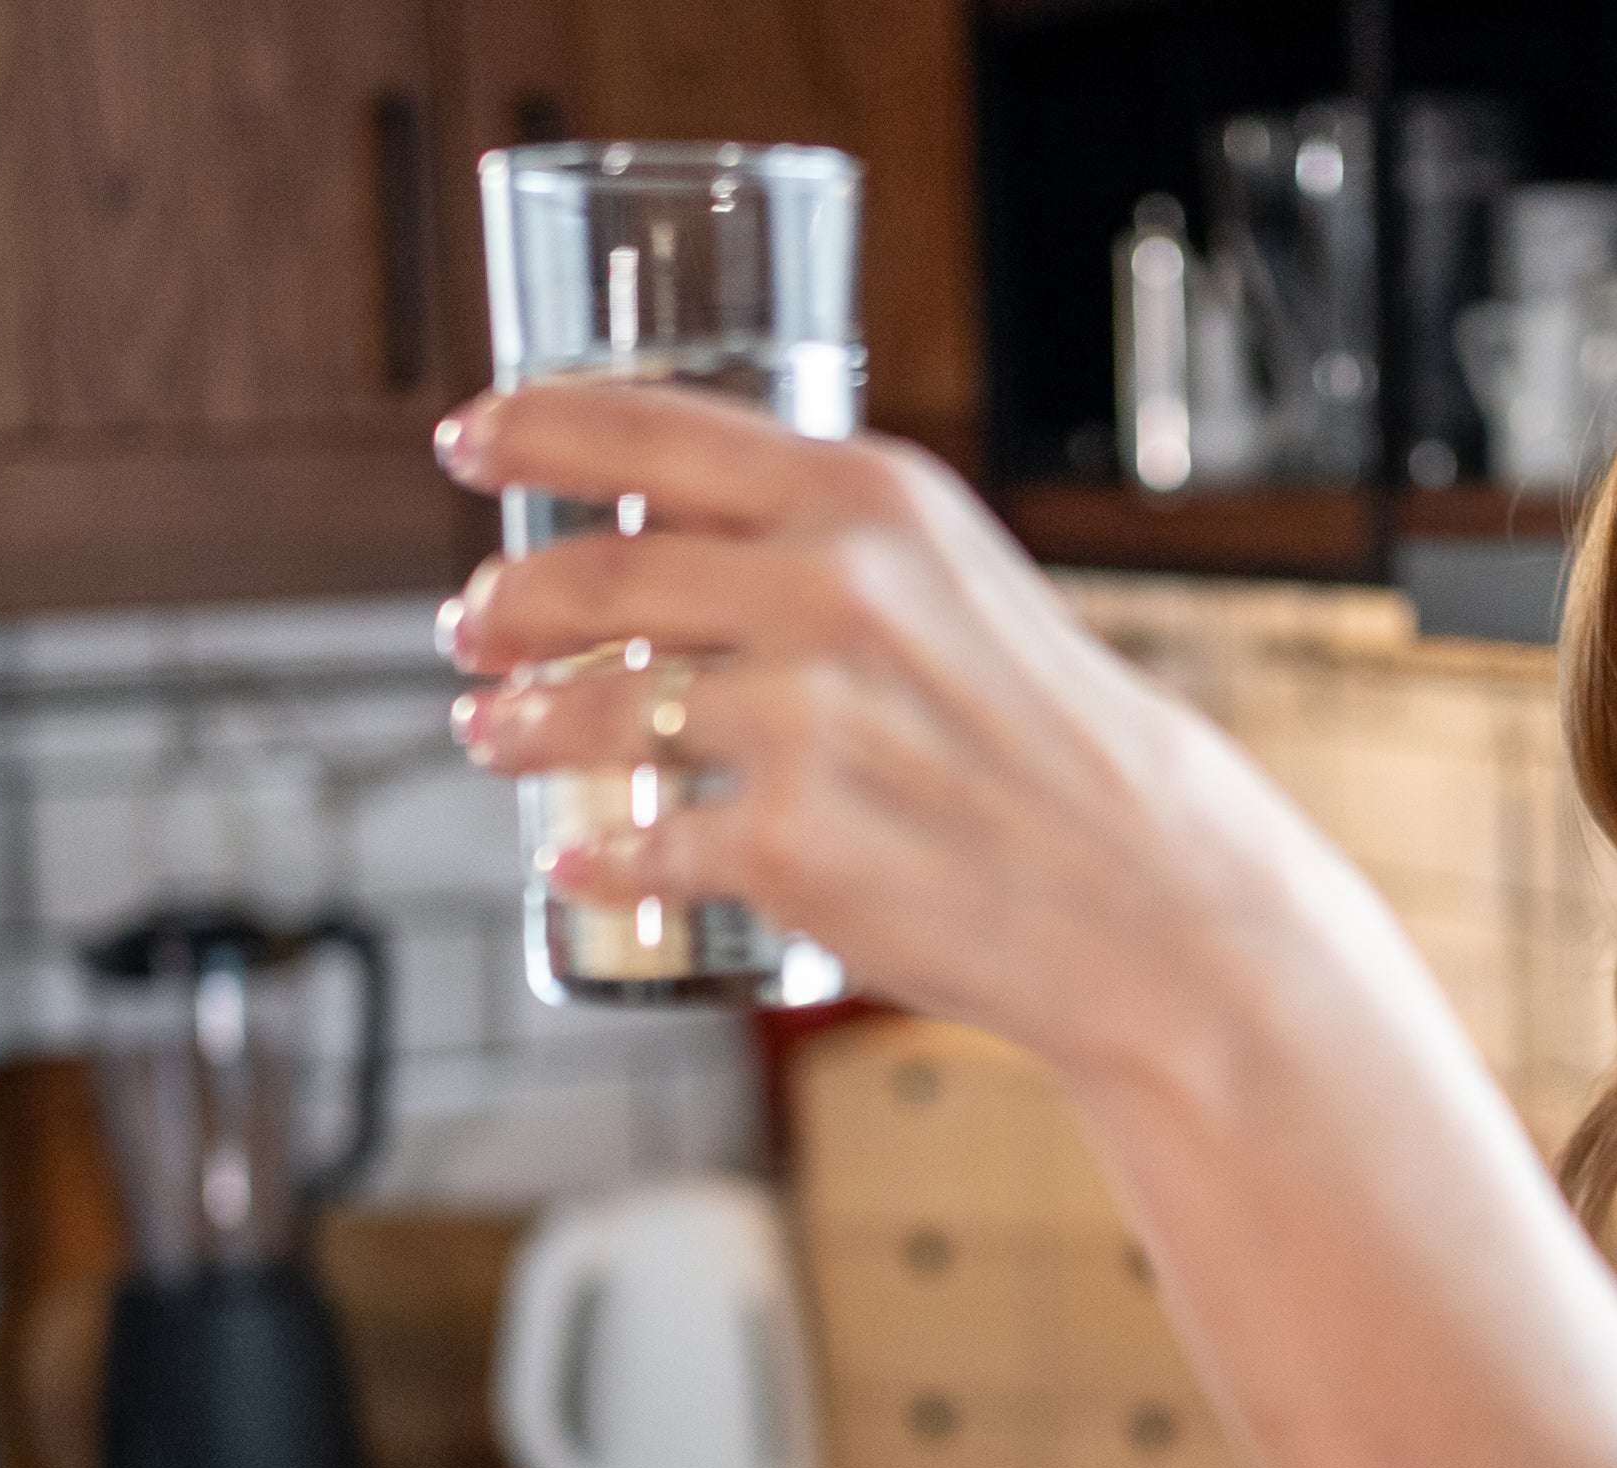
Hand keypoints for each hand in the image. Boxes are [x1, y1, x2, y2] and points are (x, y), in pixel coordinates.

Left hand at [432, 380, 1348, 1091]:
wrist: (1151, 892)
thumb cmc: (1054, 744)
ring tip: (492, 730)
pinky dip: (593, 853)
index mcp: (869, 499)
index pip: (650, 427)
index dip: (532, 426)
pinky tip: (573, 857)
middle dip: (501, 599)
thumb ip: (832, 545)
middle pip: (594, 571)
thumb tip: (675, 534)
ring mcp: (804, 722)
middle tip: (468, 621)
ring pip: (593, 708)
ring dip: (515, 719)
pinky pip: (643, 843)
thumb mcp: (956, 583)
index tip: (465, 438)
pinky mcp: (791, 847)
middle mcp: (830, 591)